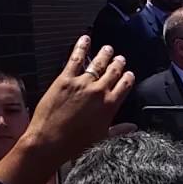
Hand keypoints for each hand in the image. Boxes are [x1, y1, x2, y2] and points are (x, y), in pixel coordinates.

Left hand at [22, 36, 134, 169]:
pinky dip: (81, 47)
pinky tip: (85, 40)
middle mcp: (99, 92)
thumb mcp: (102, 137)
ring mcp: (82, 83)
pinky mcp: (65, 79)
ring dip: (104, 54)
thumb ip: (119, 129)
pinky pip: (76, 58)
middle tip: (119, 59)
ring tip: (108, 49)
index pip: (125, 85)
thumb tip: (132, 127)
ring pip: (98, 63)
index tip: (129, 74)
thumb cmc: (74, 144)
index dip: (128, 78)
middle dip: (118, 63)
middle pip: (113, 71)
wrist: (50, 141)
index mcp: (109, 105)